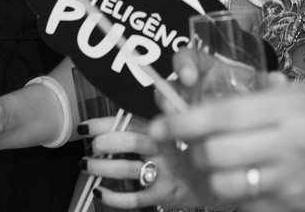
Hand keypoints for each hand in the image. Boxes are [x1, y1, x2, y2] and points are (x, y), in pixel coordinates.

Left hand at [80, 114, 204, 208]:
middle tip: (91, 146)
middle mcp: (165, 151)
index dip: (106, 123)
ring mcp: (164, 175)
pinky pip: (134, 198)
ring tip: (87, 165)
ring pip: (128, 169)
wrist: (217, 182)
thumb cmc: (192, 154)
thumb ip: (161, 117)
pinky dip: (113, 197)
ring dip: (101, 167)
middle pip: (131, 141)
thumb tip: (137, 105)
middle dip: (103, 142)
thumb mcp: (182, 131)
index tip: (87, 127)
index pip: (132, 122)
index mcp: (166, 131)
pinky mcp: (163, 196)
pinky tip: (100, 191)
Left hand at [150, 77, 304, 211]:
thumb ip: (262, 96)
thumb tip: (212, 99)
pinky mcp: (292, 206)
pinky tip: (241, 182)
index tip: (161, 123)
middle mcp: (288, 145)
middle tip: (194, 144)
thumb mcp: (303, 91)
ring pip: (226, 185)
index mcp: (288, 110)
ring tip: (215, 164)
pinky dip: (236, 196)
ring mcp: (290, 180)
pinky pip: (247, 206)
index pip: (223, 116)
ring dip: (211, 175)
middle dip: (194, 150)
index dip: (185, 122)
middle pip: (217, 154)